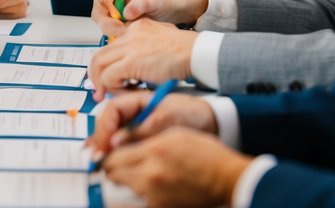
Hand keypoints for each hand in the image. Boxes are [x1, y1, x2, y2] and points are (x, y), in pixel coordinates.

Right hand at [85, 90, 216, 155]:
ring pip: (112, 133)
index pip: (111, 110)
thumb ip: (142, 130)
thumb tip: (115, 142)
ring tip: (99, 161)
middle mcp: (132, 111)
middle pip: (107, 123)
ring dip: (104, 146)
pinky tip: (109, 160)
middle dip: (100, 139)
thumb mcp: (168, 119)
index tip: (104, 145)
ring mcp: (135, 123)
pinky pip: (122, 142)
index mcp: (136, 100)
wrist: (212, 121)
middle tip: (97, 157)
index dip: (104, 127)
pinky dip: (113, 151)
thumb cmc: (191, 114)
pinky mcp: (140, 136)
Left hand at [87, 19, 197, 98]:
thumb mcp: (161, 44)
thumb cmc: (186, 53)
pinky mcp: (131, 62)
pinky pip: (109, 77)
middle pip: (99, 55)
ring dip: (102, 83)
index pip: (110, 47)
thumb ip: (145, 51)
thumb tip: (132, 74)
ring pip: (99, 65)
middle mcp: (128, 35)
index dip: (104, 64)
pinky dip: (113, 88)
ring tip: (110, 94)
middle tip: (99, 90)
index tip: (105, 78)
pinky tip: (126, 93)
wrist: (197, 53)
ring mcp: (128, 47)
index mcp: (135, 29)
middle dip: (96, 75)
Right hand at [90, 0, 207, 36]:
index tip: (115, 14)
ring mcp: (118, 8)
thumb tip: (125, 13)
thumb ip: (142, 4)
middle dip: (106, 19)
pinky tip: (127, 37)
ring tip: (126, 34)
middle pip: (99, 6)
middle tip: (119, 29)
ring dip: (110, 28)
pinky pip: (112, 27)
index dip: (104, 1)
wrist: (183, 10)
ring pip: (103, 19)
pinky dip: (116, 33)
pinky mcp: (122, 21)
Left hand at [102, 128, 251, 207]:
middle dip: (113, 167)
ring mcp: (155, 194)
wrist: (227, 178)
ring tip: (141, 172)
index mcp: (153, 153)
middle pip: (113, 174)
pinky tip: (153, 185)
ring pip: (125, 187)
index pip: (112, 157)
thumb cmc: (205, 153)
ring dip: (127, 179)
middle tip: (120, 162)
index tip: (108, 152)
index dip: (107, 154)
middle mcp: (150, 176)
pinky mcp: (161, 206)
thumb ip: (142, 137)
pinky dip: (141, 193)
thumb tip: (117, 142)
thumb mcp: (172, 134)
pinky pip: (139, 200)